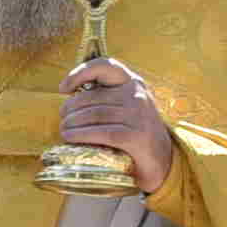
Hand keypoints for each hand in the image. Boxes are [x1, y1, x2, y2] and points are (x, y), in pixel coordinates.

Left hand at [56, 58, 177, 196]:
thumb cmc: (136, 131)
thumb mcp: (125, 107)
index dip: (80, 72)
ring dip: (72, 123)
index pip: (105, 66)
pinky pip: (102, 132)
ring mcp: (138, 115)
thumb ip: (105, 98)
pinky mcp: (136, 136)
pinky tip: (70, 138)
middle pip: (93, 97)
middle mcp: (137, 95)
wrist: (164, 160)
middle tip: (63, 118)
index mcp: (133, 83)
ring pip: (94, 114)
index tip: (63, 88)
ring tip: (64, 129)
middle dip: (70, 107)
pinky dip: (82, 135)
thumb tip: (69, 99)